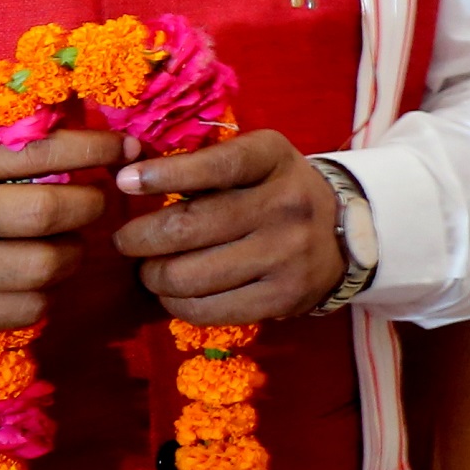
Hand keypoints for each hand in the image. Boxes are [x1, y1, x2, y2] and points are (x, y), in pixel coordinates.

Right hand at [0, 128, 121, 335]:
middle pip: (46, 213)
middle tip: (94, 205)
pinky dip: (45, 294)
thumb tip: (112, 141)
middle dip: (89, 207)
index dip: (94, 149)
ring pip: (41, 267)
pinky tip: (35, 280)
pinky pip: (24, 308)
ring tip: (66, 246)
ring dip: (72, 256)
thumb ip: (18, 142)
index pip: (38, 151)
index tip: (126, 149)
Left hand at [112, 132, 344, 323]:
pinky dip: (175, 303)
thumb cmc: (277, 191)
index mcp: (275, 160)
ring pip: (189, 275)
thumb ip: (205, 167)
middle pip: (188, 228)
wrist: (345, 234)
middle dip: (139, 239)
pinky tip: (174, 293)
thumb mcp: (256, 163)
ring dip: (153, 276)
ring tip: (150, 270)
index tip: (124, 183)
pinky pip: (207, 309)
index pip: (216, 167)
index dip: (165, 175)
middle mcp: (286, 205)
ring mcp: (287, 255)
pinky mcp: (283, 297)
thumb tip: (129, 180)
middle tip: (127, 241)